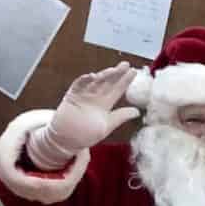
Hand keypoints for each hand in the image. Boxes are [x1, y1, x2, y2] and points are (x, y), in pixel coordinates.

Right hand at [27, 62, 141, 168]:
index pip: (117, 90)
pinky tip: (92, 76)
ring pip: (95, 82)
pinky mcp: (72, 96)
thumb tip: (137, 112)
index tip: (133, 72)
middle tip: (125, 64)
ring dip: (103, 75)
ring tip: (113, 71)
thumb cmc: (86, 135)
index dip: (125, 81)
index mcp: (105, 104)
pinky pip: (78, 86)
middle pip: (108, 83)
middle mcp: (95, 97)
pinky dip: (84, 80)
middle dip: (116, 73)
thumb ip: (121, 117)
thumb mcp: (107, 126)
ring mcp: (84, 95)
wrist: (67, 141)